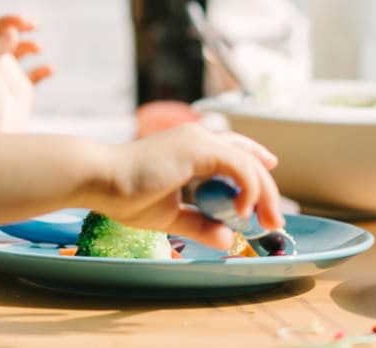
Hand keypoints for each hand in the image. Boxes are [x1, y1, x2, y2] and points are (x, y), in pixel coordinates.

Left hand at [0, 14, 53, 131]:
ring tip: (38, 48)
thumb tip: (11, 30)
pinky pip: (33, 76)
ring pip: (19, 54)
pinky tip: (50, 69)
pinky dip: (43, 70)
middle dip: (20, 27)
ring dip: (30, 45)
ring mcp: (8, 79)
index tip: (23, 22)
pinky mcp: (20, 93)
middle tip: (33, 25)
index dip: (7, 20)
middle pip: (6, 37)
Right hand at [92, 123, 283, 251]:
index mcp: (189, 147)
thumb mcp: (169, 215)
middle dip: (266, 190)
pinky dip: (248, 190)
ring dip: (264, 195)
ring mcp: (200, 139)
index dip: (254, 159)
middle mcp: (198, 137)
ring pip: (248, 164)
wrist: (101, 180)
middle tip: (274, 219)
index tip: (270, 173)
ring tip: (266, 221)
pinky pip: (240, 168)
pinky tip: (243, 212)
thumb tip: (226, 239)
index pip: (232, 149)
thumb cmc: (124, 194)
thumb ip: (198, 224)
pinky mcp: (200, 148)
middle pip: (247, 158)